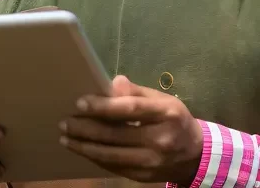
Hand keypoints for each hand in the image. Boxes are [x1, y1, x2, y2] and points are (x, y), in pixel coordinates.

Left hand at [59, 76, 202, 186]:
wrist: (195, 155)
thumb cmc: (174, 120)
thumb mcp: (162, 100)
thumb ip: (136, 92)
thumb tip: (111, 83)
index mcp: (166, 114)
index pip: (130, 109)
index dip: (103, 107)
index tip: (80, 103)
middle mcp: (159, 140)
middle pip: (116, 135)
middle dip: (85, 129)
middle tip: (64, 123)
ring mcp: (151, 162)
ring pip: (110, 155)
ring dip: (84, 147)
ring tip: (65, 138)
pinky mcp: (143, 176)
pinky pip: (113, 167)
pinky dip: (95, 157)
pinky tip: (82, 148)